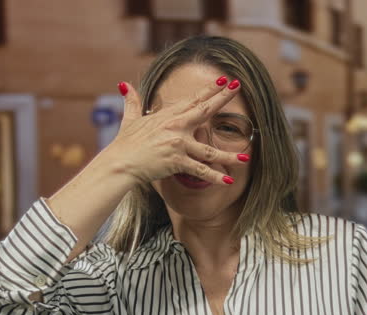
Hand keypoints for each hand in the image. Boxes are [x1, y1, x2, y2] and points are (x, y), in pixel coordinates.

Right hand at [102, 78, 247, 186]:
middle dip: (222, 99)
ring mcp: (178, 144)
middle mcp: (176, 126)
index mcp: (168, 116)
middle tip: (237, 88)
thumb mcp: (129, 120)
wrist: (120, 162)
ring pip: (210, 151)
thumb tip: (124, 85)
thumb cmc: (125, 144)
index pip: (192, 99)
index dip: (209, 90)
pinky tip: (227, 181)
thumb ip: (132, 102)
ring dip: (229, 155)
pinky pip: (200, 171)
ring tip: (246, 157)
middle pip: (204, 110)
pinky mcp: (177, 161)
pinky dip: (214, 177)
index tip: (224, 81)